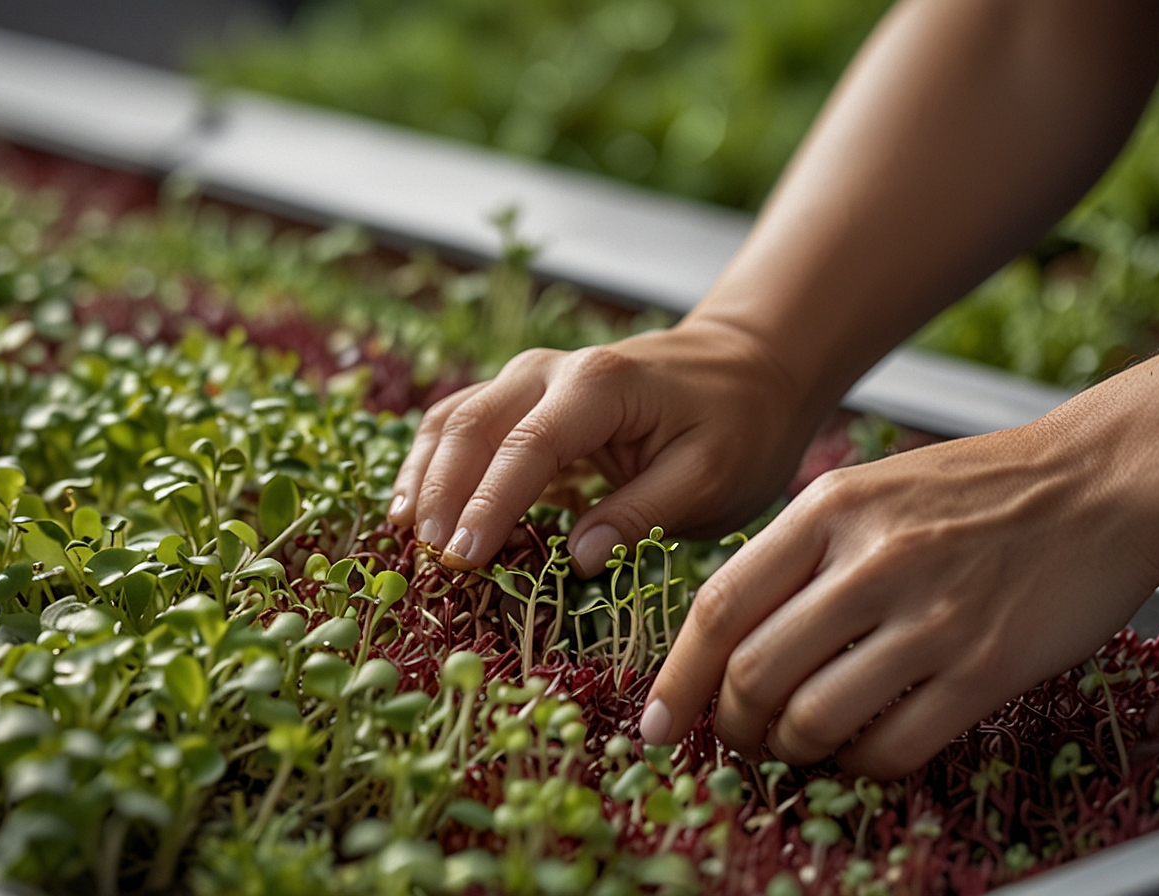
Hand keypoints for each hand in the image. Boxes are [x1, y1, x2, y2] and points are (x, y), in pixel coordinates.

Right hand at [388, 318, 829, 575]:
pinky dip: (434, 466)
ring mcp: (531, 379)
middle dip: (440, 495)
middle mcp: (550, 372)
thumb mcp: (710, 478)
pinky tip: (417, 510)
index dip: (487, 507)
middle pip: (471, 429)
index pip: (525, 450)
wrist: (751, 368)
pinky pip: (463, 426)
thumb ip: (641, 515)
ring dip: (424, 478)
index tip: (462, 561)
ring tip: (406, 540)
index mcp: (598, 387)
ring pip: (454, 421)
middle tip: (428, 564)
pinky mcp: (524, 397)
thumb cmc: (739, 426)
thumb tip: (578, 561)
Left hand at [638, 419, 1158, 778]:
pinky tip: (865, 747)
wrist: (1098, 480)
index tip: (657, 722)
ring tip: (804, 744)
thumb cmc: (976, 488)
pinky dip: (862, 763)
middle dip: (732, 726)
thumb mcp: (868, 490)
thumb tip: (731, 638)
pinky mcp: (983, 666)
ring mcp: (929, 615)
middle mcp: (869, 560)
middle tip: (741, 740)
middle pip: (753, 674)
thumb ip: (798, 554)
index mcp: (826, 510)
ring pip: (814, 719)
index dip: (677, 677)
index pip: (718, 607)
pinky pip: (893, 745)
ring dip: (794, 750)